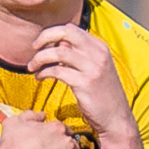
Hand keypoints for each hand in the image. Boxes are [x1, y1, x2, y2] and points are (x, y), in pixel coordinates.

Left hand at [29, 26, 135, 140]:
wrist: (116, 119)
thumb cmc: (103, 96)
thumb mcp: (95, 69)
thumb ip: (79, 55)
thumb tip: (59, 44)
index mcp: (100, 47)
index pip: (71, 29)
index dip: (53, 34)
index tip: (42, 45)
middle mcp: (97, 54)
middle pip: (66, 33)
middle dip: (45, 37)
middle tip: (34, 48)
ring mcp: (92, 68)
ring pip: (58, 51)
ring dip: (40, 58)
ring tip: (32, 67)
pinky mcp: (84, 83)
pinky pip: (57, 71)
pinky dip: (44, 73)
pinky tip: (39, 78)